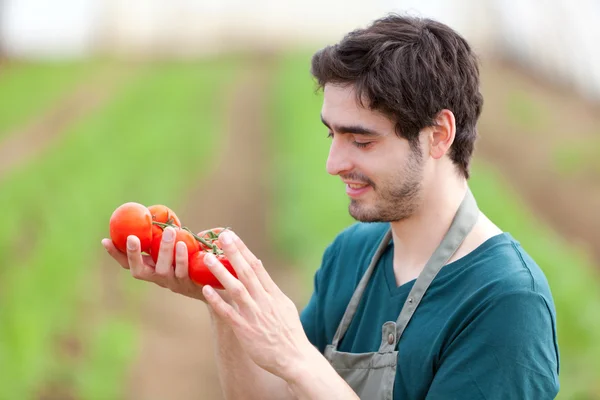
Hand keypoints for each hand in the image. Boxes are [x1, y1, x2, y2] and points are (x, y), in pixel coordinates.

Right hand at [101, 226, 228, 302]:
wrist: (215, 283)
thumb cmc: (192, 258)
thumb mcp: (176, 246)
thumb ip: (165, 235)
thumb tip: (157, 212)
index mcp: (151, 268)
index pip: (128, 263)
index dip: (116, 254)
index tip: (105, 240)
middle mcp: (158, 278)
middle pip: (139, 271)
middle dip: (134, 254)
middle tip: (133, 237)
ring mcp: (173, 283)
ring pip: (164, 269)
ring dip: (164, 250)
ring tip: (169, 232)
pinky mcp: (189, 284)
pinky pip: (184, 271)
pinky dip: (183, 258)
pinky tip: (185, 244)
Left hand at [201, 230, 313, 380]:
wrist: (294, 358)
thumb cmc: (289, 333)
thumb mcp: (285, 306)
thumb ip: (270, 288)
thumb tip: (259, 266)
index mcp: (274, 294)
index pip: (257, 267)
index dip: (243, 250)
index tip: (232, 236)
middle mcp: (264, 301)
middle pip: (247, 272)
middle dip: (233, 253)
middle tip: (221, 236)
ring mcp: (254, 315)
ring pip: (236, 288)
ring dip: (221, 272)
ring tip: (207, 258)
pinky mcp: (245, 330)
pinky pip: (228, 312)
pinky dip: (217, 300)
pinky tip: (206, 289)